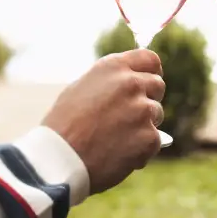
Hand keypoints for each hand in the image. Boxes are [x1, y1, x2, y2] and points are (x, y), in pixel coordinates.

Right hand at [42, 49, 164, 193]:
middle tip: (130, 116)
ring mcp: (142, 110)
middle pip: (157, 85)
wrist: (58, 158)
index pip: (149, 59)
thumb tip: (130, 83)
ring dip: (143, 125)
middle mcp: (131, 83)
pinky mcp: (149, 137)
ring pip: (156, 114)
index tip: (150, 81)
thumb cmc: (63, 126)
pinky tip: (118, 155)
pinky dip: (141, 150)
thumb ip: (109, 82)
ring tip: (117, 139)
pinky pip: (154, 141)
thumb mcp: (80, 88)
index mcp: (113, 67)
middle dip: (148, 99)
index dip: (152, 71)